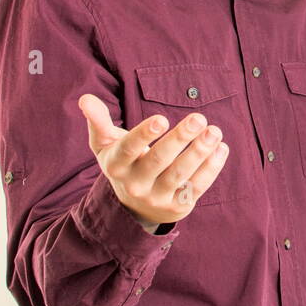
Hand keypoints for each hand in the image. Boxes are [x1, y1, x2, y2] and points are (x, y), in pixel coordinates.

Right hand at [79, 94, 229, 229]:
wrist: (134, 207)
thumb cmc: (124, 163)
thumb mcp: (106, 145)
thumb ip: (98, 121)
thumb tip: (85, 98)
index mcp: (117, 165)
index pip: (129, 149)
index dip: (144, 134)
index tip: (162, 118)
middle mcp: (136, 184)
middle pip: (159, 160)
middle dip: (179, 138)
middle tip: (199, 117)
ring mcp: (158, 197)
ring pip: (181, 174)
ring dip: (200, 151)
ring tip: (215, 131)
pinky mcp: (178, 206)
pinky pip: (197, 186)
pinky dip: (211, 167)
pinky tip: (221, 148)